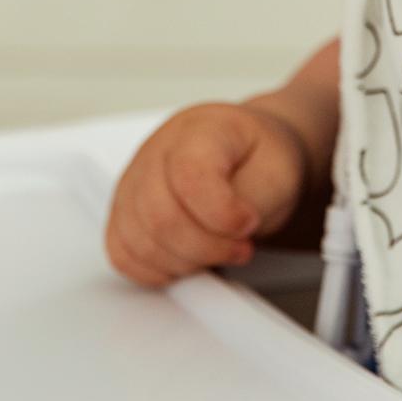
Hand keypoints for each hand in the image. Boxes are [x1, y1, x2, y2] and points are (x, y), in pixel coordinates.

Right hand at [105, 103, 310, 287]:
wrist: (246, 156)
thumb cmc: (257, 159)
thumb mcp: (278, 170)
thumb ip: (255, 197)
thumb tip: (230, 227)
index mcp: (198, 131)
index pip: (190, 177)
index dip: (222, 215)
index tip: (248, 224)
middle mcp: (156, 152)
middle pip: (160, 217)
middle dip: (207, 248)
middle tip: (239, 246)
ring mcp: (134, 181)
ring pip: (139, 241)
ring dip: (185, 262)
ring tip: (215, 250)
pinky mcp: (123, 212)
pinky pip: (123, 254)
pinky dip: (157, 269)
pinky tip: (187, 258)